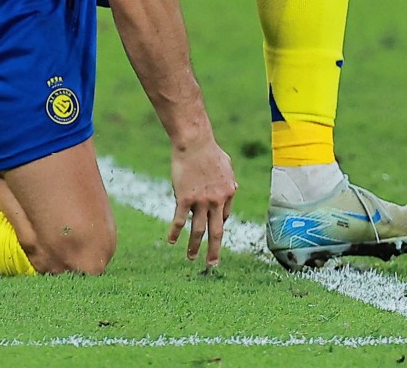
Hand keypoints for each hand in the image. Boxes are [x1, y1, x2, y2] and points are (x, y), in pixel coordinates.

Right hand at [168, 136, 236, 267]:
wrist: (194, 141)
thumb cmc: (209, 149)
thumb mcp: (227, 164)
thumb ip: (230, 178)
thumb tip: (234, 188)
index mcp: (229, 193)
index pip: (224, 216)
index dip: (217, 222)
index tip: (210, 227)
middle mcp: (217, 201)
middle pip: (216, 231)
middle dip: (215, 250)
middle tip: (212, 264)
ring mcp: (201, 201)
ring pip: (198, 230)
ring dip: (195, 247)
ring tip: (191, 258)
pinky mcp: (185, 198)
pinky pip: (179, 220)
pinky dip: (175, 232)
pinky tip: (171, 241)